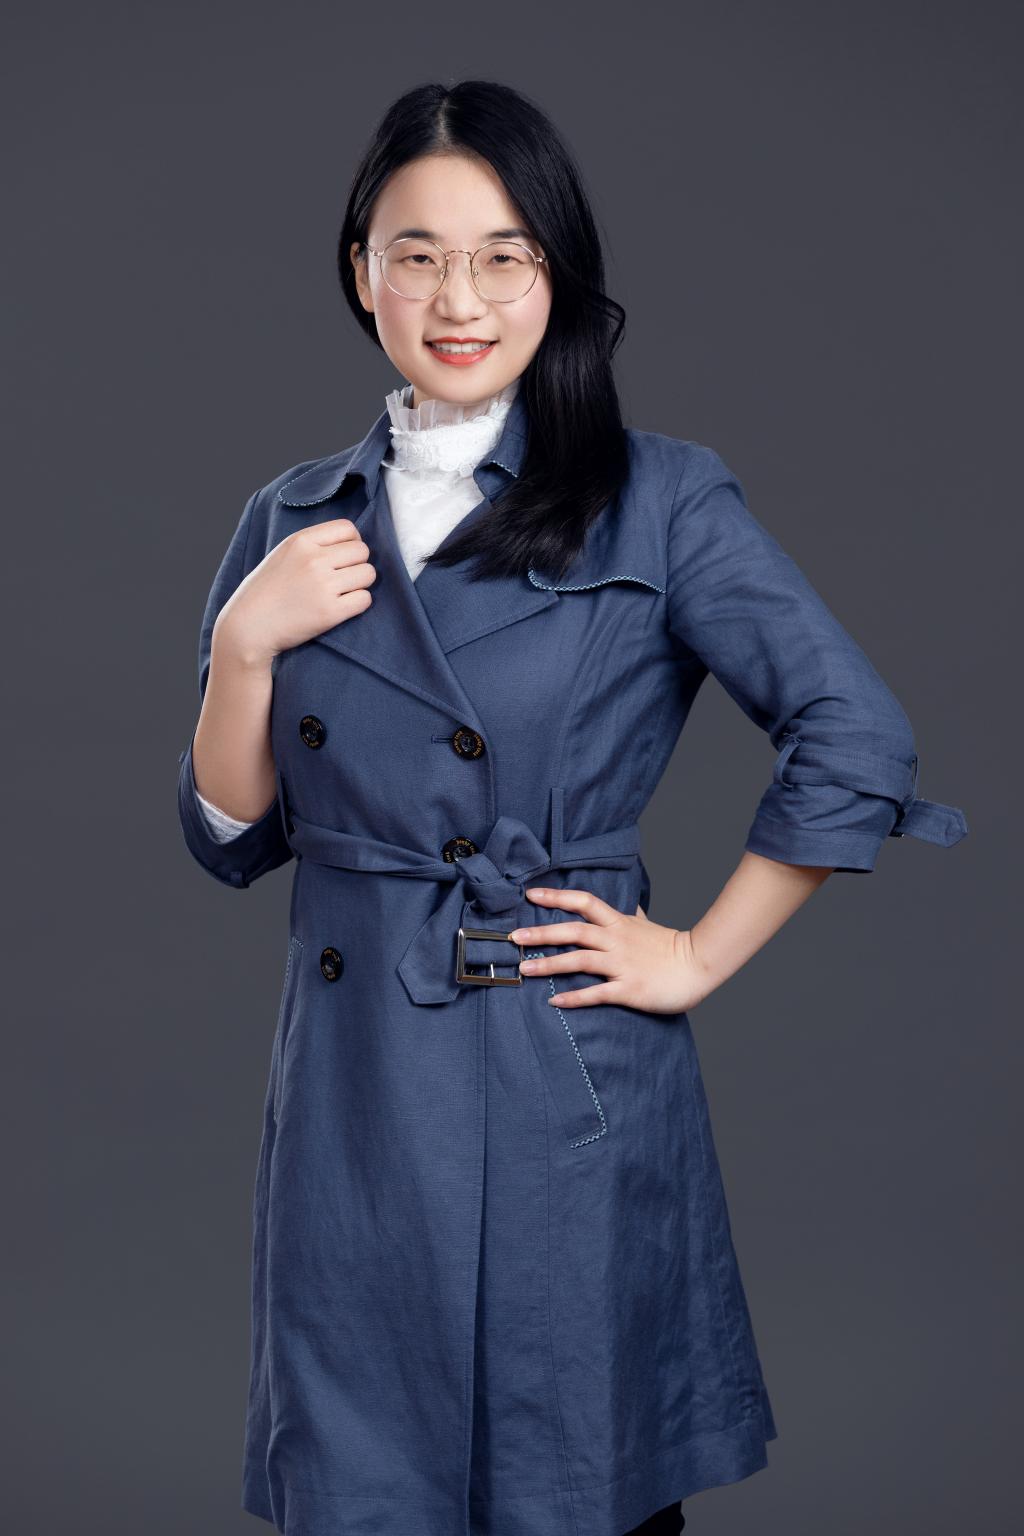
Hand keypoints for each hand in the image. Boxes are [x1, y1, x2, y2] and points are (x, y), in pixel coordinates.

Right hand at [215, 518, 376, 666]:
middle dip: (358, 564)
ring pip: (368, 574)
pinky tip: (342, 607)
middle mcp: (314, 560)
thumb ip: (312, 545)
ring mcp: (323, 586)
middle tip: (343, 578)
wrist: (249, 627)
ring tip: (342, 593)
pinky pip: (365, 599)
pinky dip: (358, 604)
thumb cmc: (266, 591)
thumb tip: (350, 543)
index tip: (344, 557)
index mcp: (301, 541)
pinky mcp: (330, 612)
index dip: (352, 542)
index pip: (348, 528)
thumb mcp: (283, 554)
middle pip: (362, 551)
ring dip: (361, 584)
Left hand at [507, 886, 715, 1013]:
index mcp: (618, 923)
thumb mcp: (647, 924)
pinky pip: (596, 993)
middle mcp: (616, 940)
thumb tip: (628, 903)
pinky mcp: (628, 988)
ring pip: (579, 960)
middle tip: (513, 938)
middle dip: (541, 934)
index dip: (556, 897)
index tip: (530, 894)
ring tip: (525, 969)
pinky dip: (575, 997)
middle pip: (573, 931)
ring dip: (549, 964)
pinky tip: (555, 1001)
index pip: (583, 902)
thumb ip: (632, 914)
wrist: (698, 965)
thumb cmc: (672, 947)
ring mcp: (622, 964)